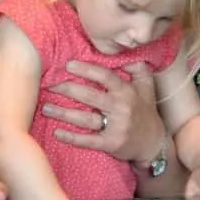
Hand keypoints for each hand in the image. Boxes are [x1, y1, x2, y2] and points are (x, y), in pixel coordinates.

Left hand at [44, 61, 164, 161]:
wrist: (154, 144)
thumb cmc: (146, 112)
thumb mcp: (147, 87)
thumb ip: (138, 68)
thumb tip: (125, 55)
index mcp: (127, 92)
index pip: (105, 77)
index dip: (86, 70)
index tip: (68, 65)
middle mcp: (121, 108)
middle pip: (90, 96)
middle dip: (67, 89)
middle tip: (49, 85)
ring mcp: (116, 127)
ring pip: (85, 119)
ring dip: (63, 113)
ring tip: (45, 108)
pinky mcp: (111, 144)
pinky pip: (88, 140)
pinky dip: (71, 137)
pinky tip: (57, 133)